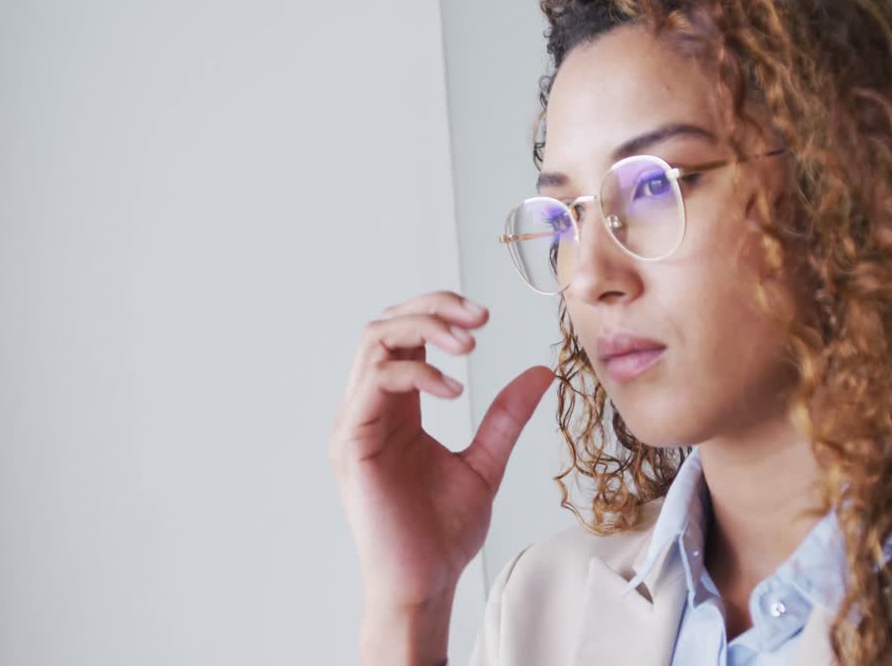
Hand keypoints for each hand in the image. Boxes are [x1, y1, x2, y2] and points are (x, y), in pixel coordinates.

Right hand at [330, 290, 554, 608]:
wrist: (425, 584)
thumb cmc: (442, 534)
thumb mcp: (485, 461)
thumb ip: (505, 417)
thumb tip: (539, 374)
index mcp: (394, 408)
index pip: (403, 336)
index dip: (439, 312)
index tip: (483, 316)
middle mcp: (368, 408)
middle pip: (384, 325)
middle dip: (432, 308)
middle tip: (478, 317)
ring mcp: (355, 423)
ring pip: (374, 341)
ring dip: (424, 329)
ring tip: (468, 344)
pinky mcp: (352, 442)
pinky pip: (376, 382)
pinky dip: (418, 372)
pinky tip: (455, 389)